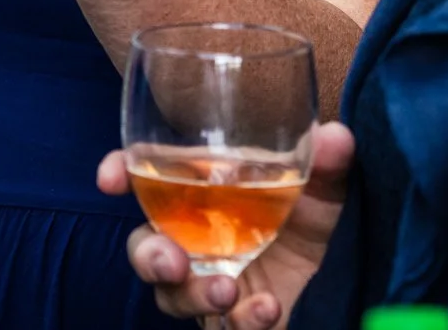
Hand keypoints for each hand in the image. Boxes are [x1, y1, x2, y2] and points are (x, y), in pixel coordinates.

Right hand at [99, 122, 354, 329]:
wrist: (337, 288)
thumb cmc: (311, 226)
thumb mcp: (324, 193)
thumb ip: (329, 166)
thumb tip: (335, 136)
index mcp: (202, 194)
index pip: (146, 176)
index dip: (121, 173)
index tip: (110, 178)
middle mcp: (194, 239)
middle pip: (146, 245)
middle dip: (148, 254)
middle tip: (171, 261)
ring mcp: (207, 283)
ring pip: (171, 296)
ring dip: (192, 294)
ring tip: (225, 289)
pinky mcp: (229, 322)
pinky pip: (222, 329)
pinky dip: (242, 321)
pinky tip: (264, 308)